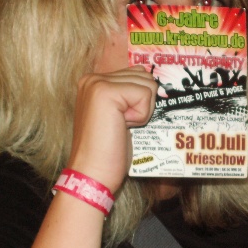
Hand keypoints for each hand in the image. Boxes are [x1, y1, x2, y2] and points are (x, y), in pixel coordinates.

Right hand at [67, 66, 156, 191]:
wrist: (92, 173)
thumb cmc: (108, 151)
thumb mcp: (120, 115)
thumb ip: (130, 94)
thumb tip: (154, 81)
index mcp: (94, 82)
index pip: (137, 74)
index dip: (141, 101)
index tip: (122, 122)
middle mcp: (93, 78)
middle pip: (144, 76)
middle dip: (143, 104)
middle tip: (121, 125)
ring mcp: (97, 83)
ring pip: (146, 84)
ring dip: (142, 109)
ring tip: (121, 126)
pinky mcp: (105, 92)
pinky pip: (144, 94)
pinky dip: (142, 115)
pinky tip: (123, 127)